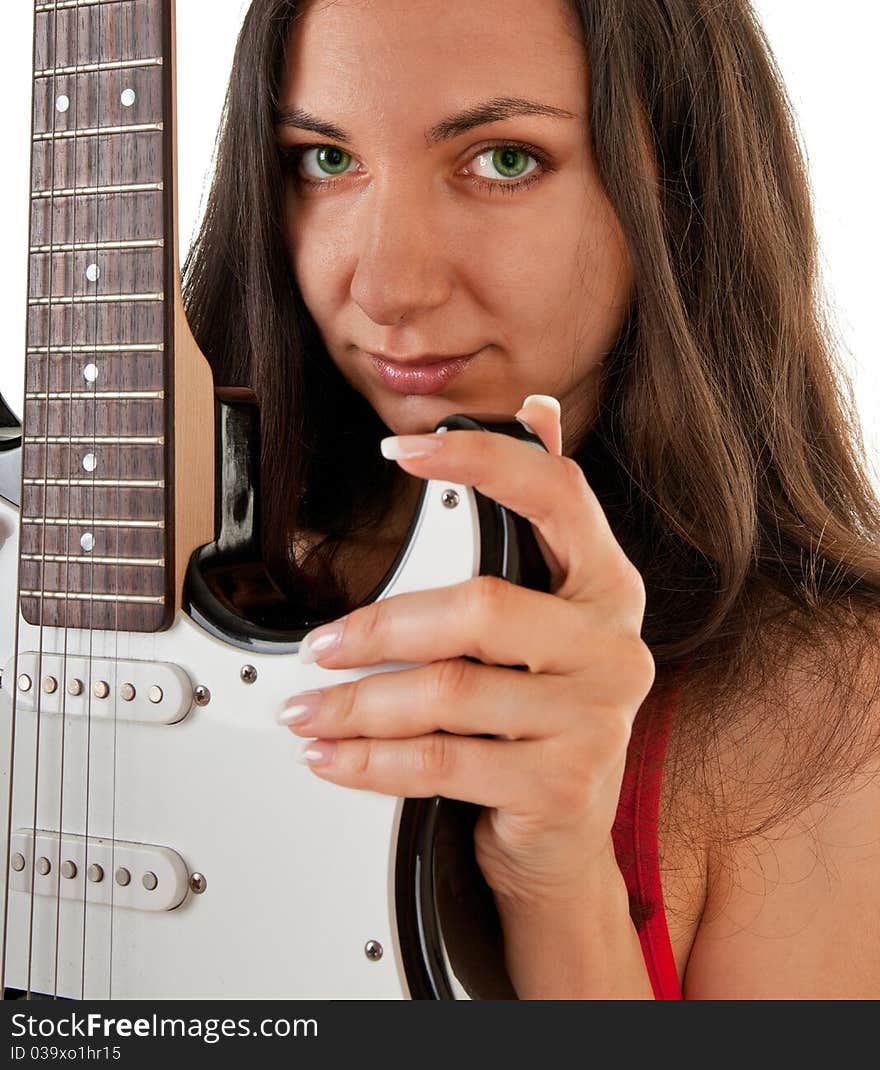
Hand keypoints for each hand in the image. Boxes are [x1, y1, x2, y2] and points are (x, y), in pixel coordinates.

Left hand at [278, 395, 655, 907]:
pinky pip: (441, 762)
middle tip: (321, 646)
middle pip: (481, 609)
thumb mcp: (544, 616)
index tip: (400, 449)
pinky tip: (331, 753)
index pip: (557, 494)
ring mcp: (595, 717)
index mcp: (607, 584)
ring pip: (448, 694)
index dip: (482, 461)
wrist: (563, 839)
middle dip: (380, 626)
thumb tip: (540, 411)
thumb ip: (534, 520)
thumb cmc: (539, 715)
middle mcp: (611, 643)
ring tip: (306, 707)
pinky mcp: (562, 784)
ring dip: (357, 704)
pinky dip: (369, 761)